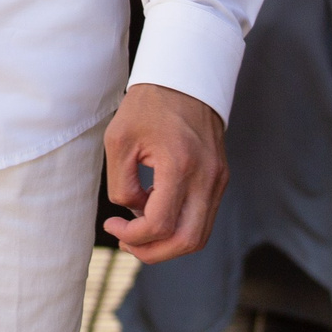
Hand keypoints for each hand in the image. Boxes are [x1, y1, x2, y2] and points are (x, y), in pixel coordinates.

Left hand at [102, 83, 227, 263]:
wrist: (184, 79)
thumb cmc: (147, 106)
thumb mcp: (119, 140)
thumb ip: (121, 183)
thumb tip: (132, 213)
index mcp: (180, 165)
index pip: (161, 224)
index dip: (132, 236)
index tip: (112, 224)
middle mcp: (206, 178)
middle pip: (187, 241)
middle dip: (152, 252)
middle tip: (126, 241)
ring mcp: (217, 180)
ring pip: (198, 236)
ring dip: (167, 243)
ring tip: (138, 232)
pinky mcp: (219, 179)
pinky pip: (202, 218)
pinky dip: (179, 226)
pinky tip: (154, 212)